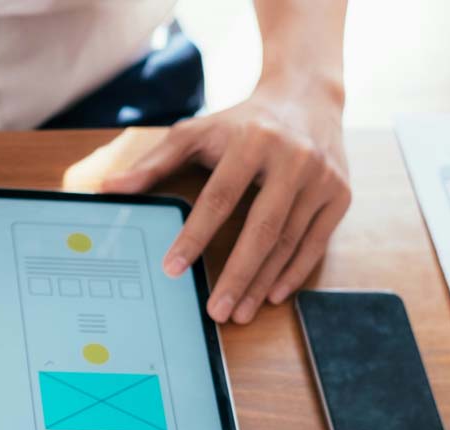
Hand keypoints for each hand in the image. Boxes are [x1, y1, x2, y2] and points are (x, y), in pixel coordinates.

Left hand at [102, 83, 350, 323]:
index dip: (195, 236)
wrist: (306, 96)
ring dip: (262, 282)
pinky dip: (294, 272)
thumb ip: (154, 162)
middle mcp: (292, 158)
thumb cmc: (242, 122)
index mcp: (251, 140)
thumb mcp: (197, 132)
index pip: (219, 197)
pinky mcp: (341, 193)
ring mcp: (322, 177)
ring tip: (240, 312)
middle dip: (237, 275)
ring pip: (289, 241)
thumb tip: (109, 189)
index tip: (173, 269)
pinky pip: (316, 242)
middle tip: (215, 312)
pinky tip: (272, 295)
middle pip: (262, 228)